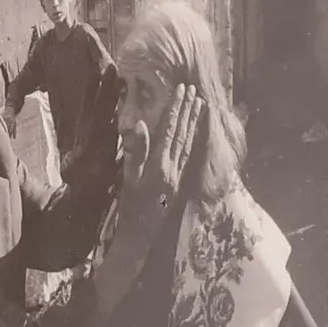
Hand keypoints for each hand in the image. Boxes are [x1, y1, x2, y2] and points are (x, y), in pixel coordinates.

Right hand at [120, 83, 205, 221]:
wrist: (140, 235)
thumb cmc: (129, 207)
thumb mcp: (128, 178)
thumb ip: (135, 151)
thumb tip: (140, 124)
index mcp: (160, 165)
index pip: (170, 131)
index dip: (176, 109)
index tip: (182, 91)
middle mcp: (174, 169)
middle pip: (183, 135)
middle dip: (188, 112)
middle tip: (194, 91)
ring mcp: (179, 176)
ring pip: (189, 144)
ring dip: (194, 124)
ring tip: (199, 106)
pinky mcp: (179, 183)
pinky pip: (189, 156)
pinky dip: (193, 140)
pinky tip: (194, 133)